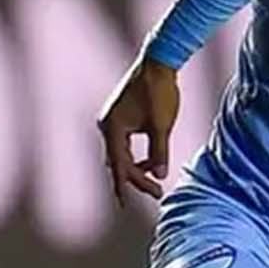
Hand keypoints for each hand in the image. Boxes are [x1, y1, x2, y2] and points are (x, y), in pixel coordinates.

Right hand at [97, 56, 180, 203]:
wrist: (157, 62)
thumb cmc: (160, 92)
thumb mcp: (161, 126)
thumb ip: (158, 152)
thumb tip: (159, 175)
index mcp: (113, 129)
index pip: (119, 165)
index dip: (128, 185)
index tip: (129, 204)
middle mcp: (106, 125)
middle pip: (117, 161)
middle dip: (135, 179)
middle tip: (157, 194)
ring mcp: (111, 120)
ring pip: (119, 153)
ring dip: (134, 168)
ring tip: (154, 182)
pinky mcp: (118, 116)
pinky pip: (122, 143)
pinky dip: (134, 155)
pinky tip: (149, 163)